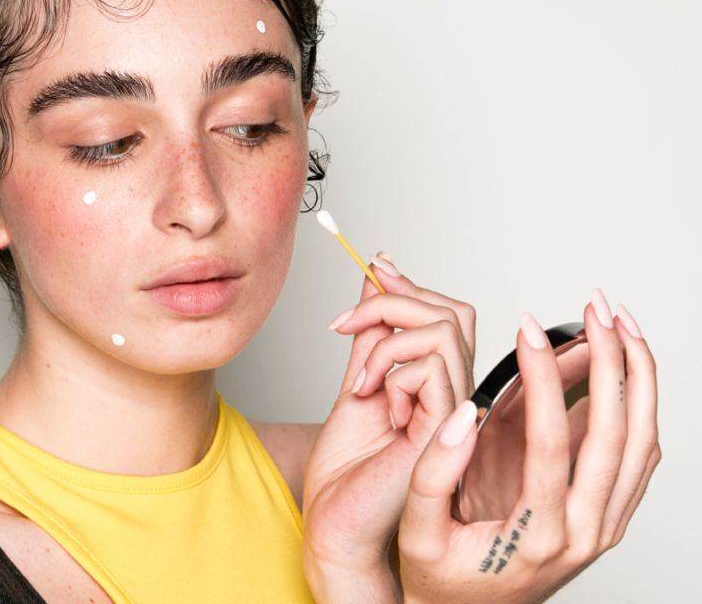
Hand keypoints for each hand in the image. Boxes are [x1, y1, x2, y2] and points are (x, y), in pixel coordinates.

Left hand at [302, 253, 475, 595]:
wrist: (334, 522)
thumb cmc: (347, 467)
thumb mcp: (357, 377)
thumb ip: (372, 331)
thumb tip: (377, 274)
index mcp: (436, 380)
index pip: (446, 312)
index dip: (409, 284)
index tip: (375, 267)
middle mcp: (453, 392)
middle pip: (450, 311)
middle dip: (391, 301)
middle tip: (345, 323)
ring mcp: (454, 409)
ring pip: (443, 330)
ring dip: (386, 343)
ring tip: (362, 382)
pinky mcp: (448, 427)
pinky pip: (434, 366)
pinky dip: (392, 373)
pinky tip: (378, 405)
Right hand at [396, 294, 660, 603]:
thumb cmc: (444, 576)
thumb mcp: (418, 531)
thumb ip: (434, 473)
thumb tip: (462, 415)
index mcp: (537, 534)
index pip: (551, 441)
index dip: (540, 376)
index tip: (526, 327)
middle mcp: (584, 533)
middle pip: (616, 435)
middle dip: (609, 360)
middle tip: (595, 308)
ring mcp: (604, 527)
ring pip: (642, 443)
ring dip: (638, 377)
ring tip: (621, 323)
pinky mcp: (607, 517)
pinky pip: (640, 457)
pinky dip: (640, 406)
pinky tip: (625, 368)